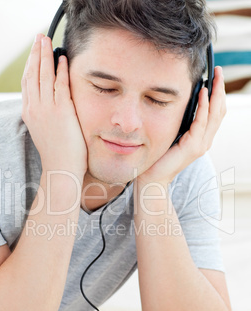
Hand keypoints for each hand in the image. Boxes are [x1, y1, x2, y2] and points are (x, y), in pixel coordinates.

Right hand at [21, 34, 86, 179]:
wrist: (60, 170)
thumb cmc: (57, 154)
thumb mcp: (45, 132)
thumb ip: (44, 116)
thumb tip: (50, 106)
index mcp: (30, 113)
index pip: (27, 83)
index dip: (30, 64)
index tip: (34, 52)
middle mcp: (35, 108)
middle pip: (32, 74)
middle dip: (35, 53)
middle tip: (39, 38)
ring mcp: (47, 109)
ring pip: (43, 75)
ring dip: (45, 55)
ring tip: (47, 40)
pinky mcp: (62, 111)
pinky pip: (60, 84)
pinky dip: (60, 70)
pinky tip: (62, 59)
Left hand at [136, 66, 225, 186]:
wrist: (152, 177)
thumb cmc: (159, 155)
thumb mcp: (172, 133)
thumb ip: (180, 121)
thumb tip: (180, 99)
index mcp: (201, 137)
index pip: (215, 112)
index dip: (217, 93)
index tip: (215, 75)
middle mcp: (205, 140)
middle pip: (219, 110)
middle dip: (220, 89)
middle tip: (219, 70)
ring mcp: (201, 144)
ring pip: (214, 114)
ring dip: (216, 93)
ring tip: (215, 76)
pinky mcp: (193, 147)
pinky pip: (201, 122)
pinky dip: (204, 106)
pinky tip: (203, 92)